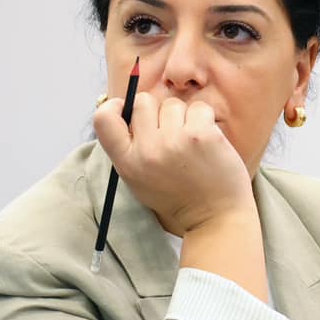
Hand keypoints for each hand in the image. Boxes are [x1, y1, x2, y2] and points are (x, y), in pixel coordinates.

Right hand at [93, 90, 254, 237]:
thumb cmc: (179, 197)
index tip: (126, 107)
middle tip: (170, 133)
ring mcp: (174, 141)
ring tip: (191, 144)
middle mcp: (147, 150)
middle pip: (143, 102)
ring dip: (183, 118)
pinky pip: (199, 108)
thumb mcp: (141, 180)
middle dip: (157, 112)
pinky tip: (207, 141)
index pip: (104, 119)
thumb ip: (132, 149)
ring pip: (173, 105)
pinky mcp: (201, 134)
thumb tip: (131, 111)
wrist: (216, 217)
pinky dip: (205, 120)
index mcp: (128, 163)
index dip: (114, 106)